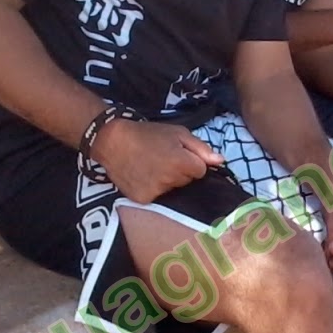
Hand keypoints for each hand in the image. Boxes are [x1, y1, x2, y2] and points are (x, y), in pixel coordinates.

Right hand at [90, 118, 225, 203]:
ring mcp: (155, 192)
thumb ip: (201, 149)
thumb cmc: (148, 134)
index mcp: (182, 163)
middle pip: (187, 181)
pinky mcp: (142, 199)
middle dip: (180, 172)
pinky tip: (143, 176)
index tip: (178, 154)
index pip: (200, 171)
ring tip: (151, 166)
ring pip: (172, 190)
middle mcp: (170, 181)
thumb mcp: (178, 133)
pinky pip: (157, 197)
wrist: (112, 141)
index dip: (191, 162)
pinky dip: (153, 188)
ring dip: (167, 181)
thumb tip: (221, 161)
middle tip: (162, 158)